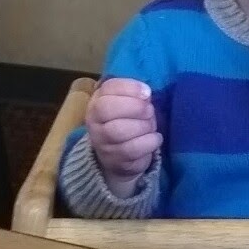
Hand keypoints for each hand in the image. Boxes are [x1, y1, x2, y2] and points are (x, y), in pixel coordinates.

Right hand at [86, 78, 162, 196]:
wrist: (119, 156)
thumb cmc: (129, 121)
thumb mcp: (131, 103)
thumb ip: (136, 94)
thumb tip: (145, 93)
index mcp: (99, 100)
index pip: (108, 88)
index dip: (130, 88)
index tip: (148, 93)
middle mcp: (94, 120)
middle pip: (106, 109)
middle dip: (135, 108)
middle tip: (150, 111)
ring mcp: (101, 142)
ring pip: (118, 131)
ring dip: (143, 126)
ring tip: (151, 126)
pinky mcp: (113, 160)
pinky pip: (132, 150)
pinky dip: (149, 142)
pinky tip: (155, 139)